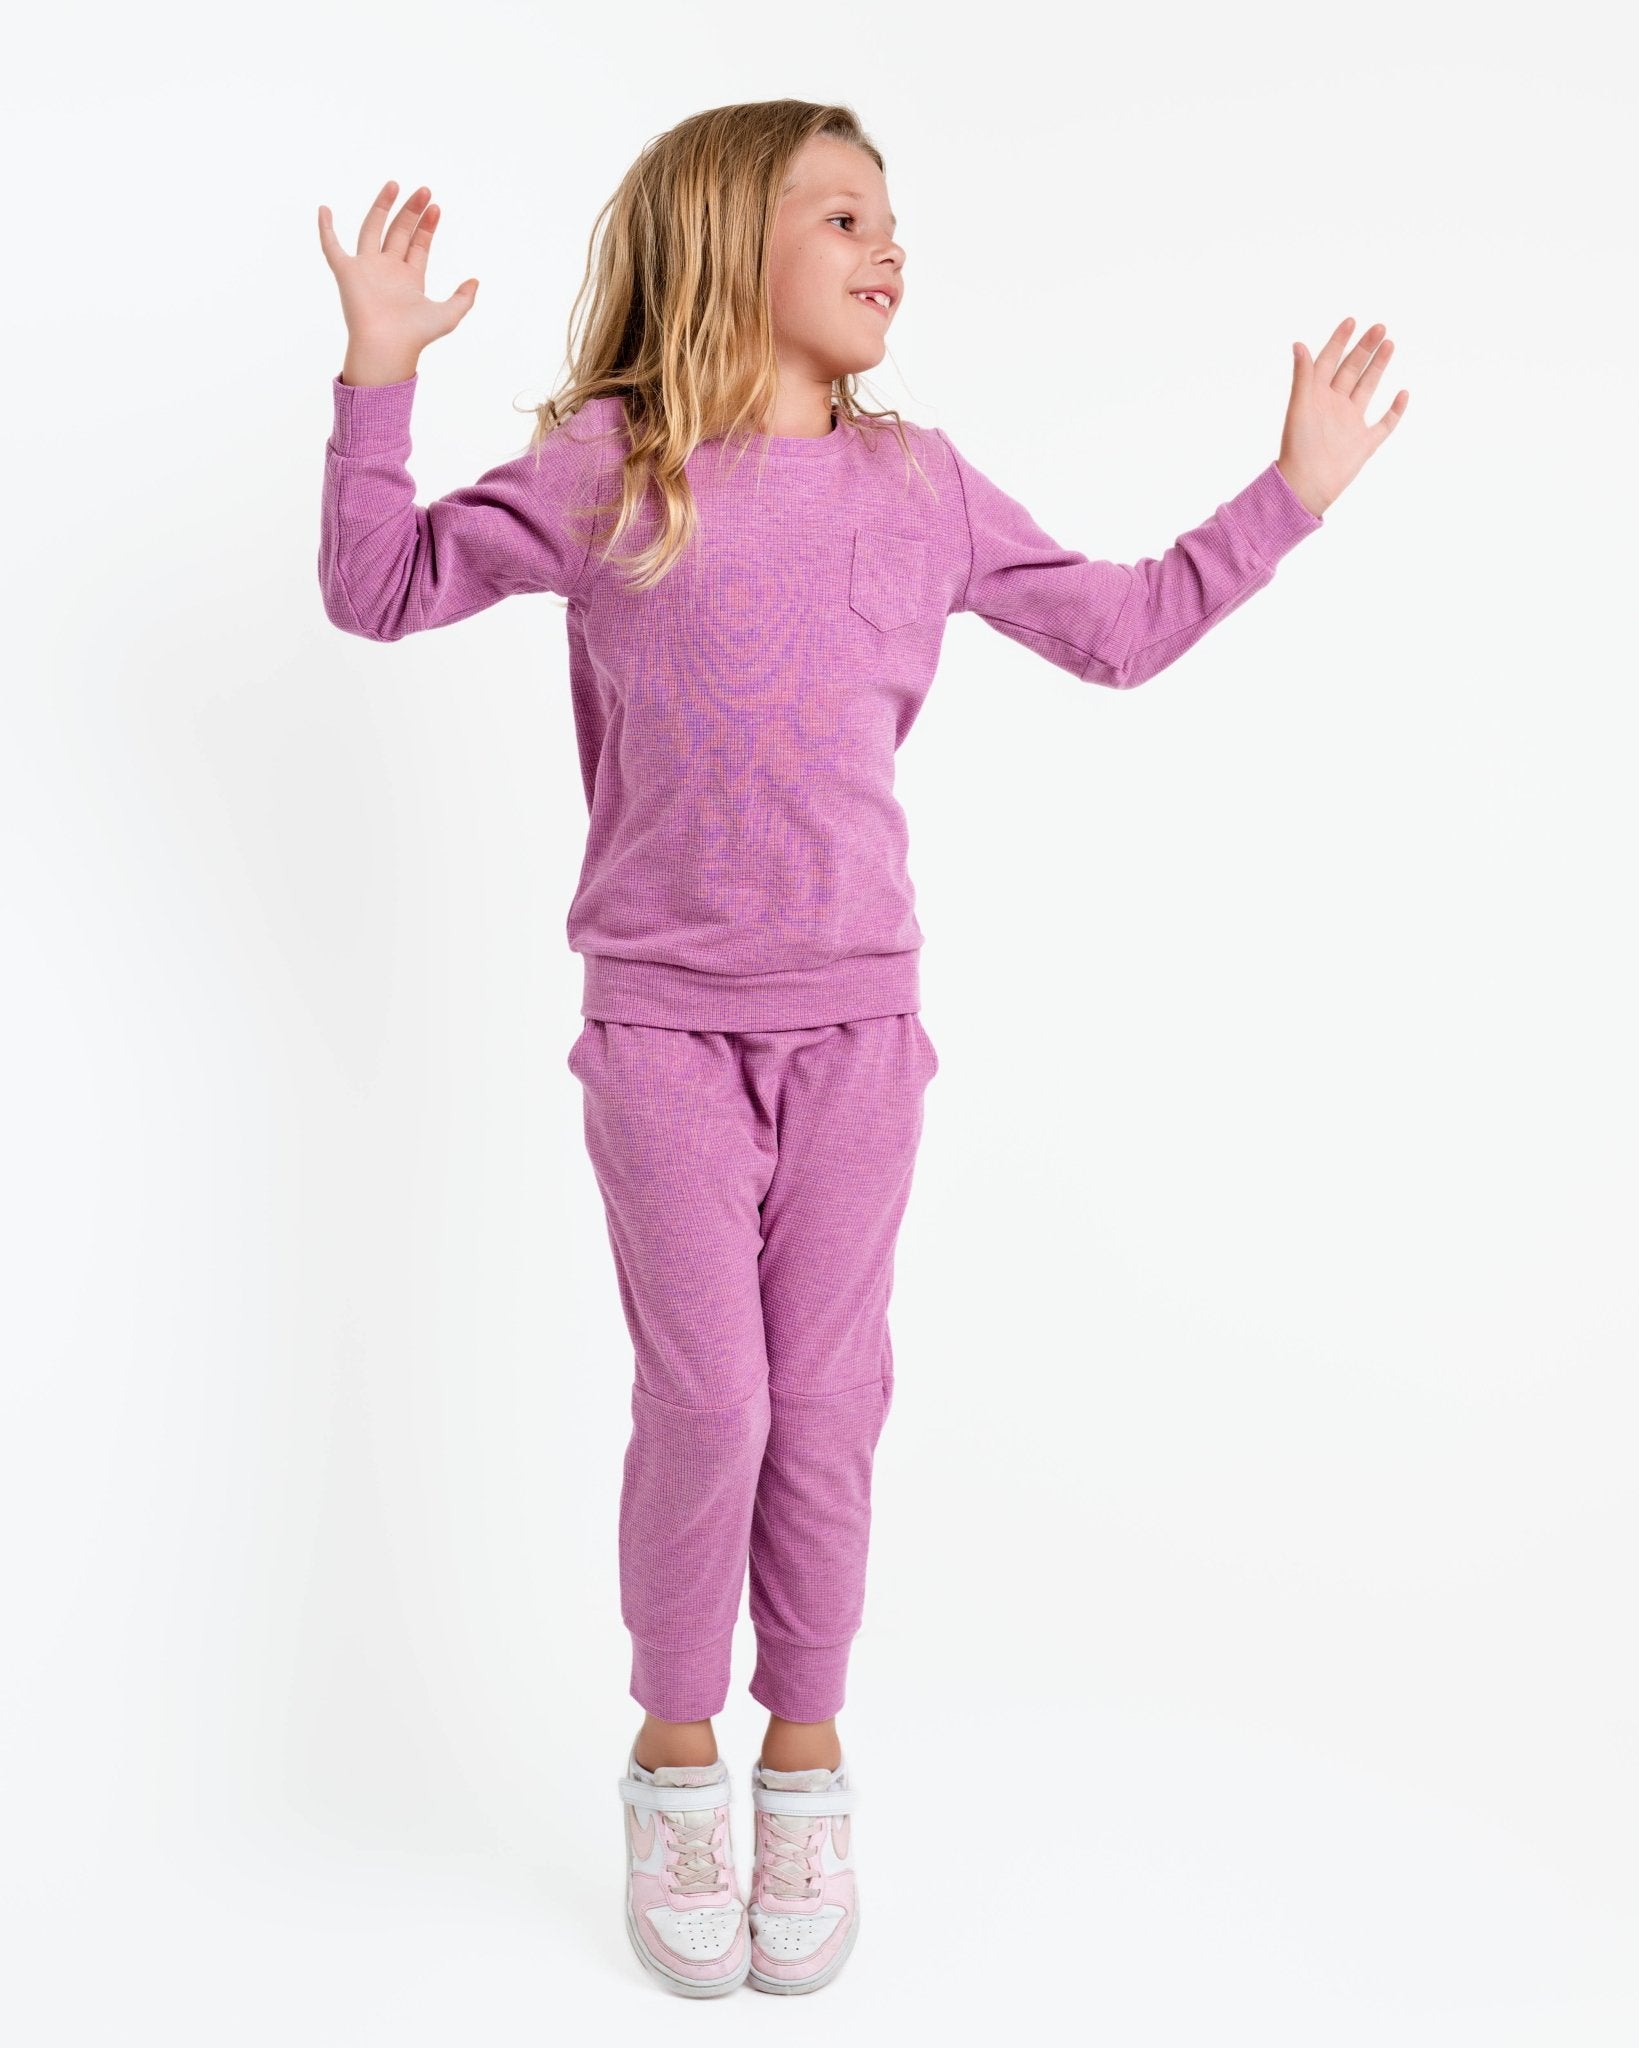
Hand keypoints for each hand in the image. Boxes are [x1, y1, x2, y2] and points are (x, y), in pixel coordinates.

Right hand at [317, 180, 479, 382]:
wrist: (387, 346)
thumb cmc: (415, 335)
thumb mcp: (448, 315)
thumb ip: (463, 299)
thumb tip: (475, 281)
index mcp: (409, 279)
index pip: (418, 244)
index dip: (427, 226)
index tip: (436, 207)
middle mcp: (387, 270)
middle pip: (399, 232)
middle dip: (412, 211)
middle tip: (424, 190)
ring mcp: (366, 269)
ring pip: (373, 229)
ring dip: (382, 206)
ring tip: (394, 184)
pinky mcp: (346, 272)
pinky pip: (331, 246)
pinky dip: (325, 229)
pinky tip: (324, 209)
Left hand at [1277, 317, 1408, 517]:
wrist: (1307, 485)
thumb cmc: (1298, 447)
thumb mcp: (1301, 406)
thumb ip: (1303, 376)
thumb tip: (1298, 343)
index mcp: (1316, 396)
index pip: (1328, 361)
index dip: (1339, 341)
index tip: (1352, 321)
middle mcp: (1334, 406)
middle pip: (1352, 370)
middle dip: (1365, 348)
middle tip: (1380, 327)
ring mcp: (1351, 423)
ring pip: (1367, 388)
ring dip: (1378, 366)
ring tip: (1389, 343)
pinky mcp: (1365, 443)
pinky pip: (1384, 423)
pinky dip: (1395, 409)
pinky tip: (1403, 393)